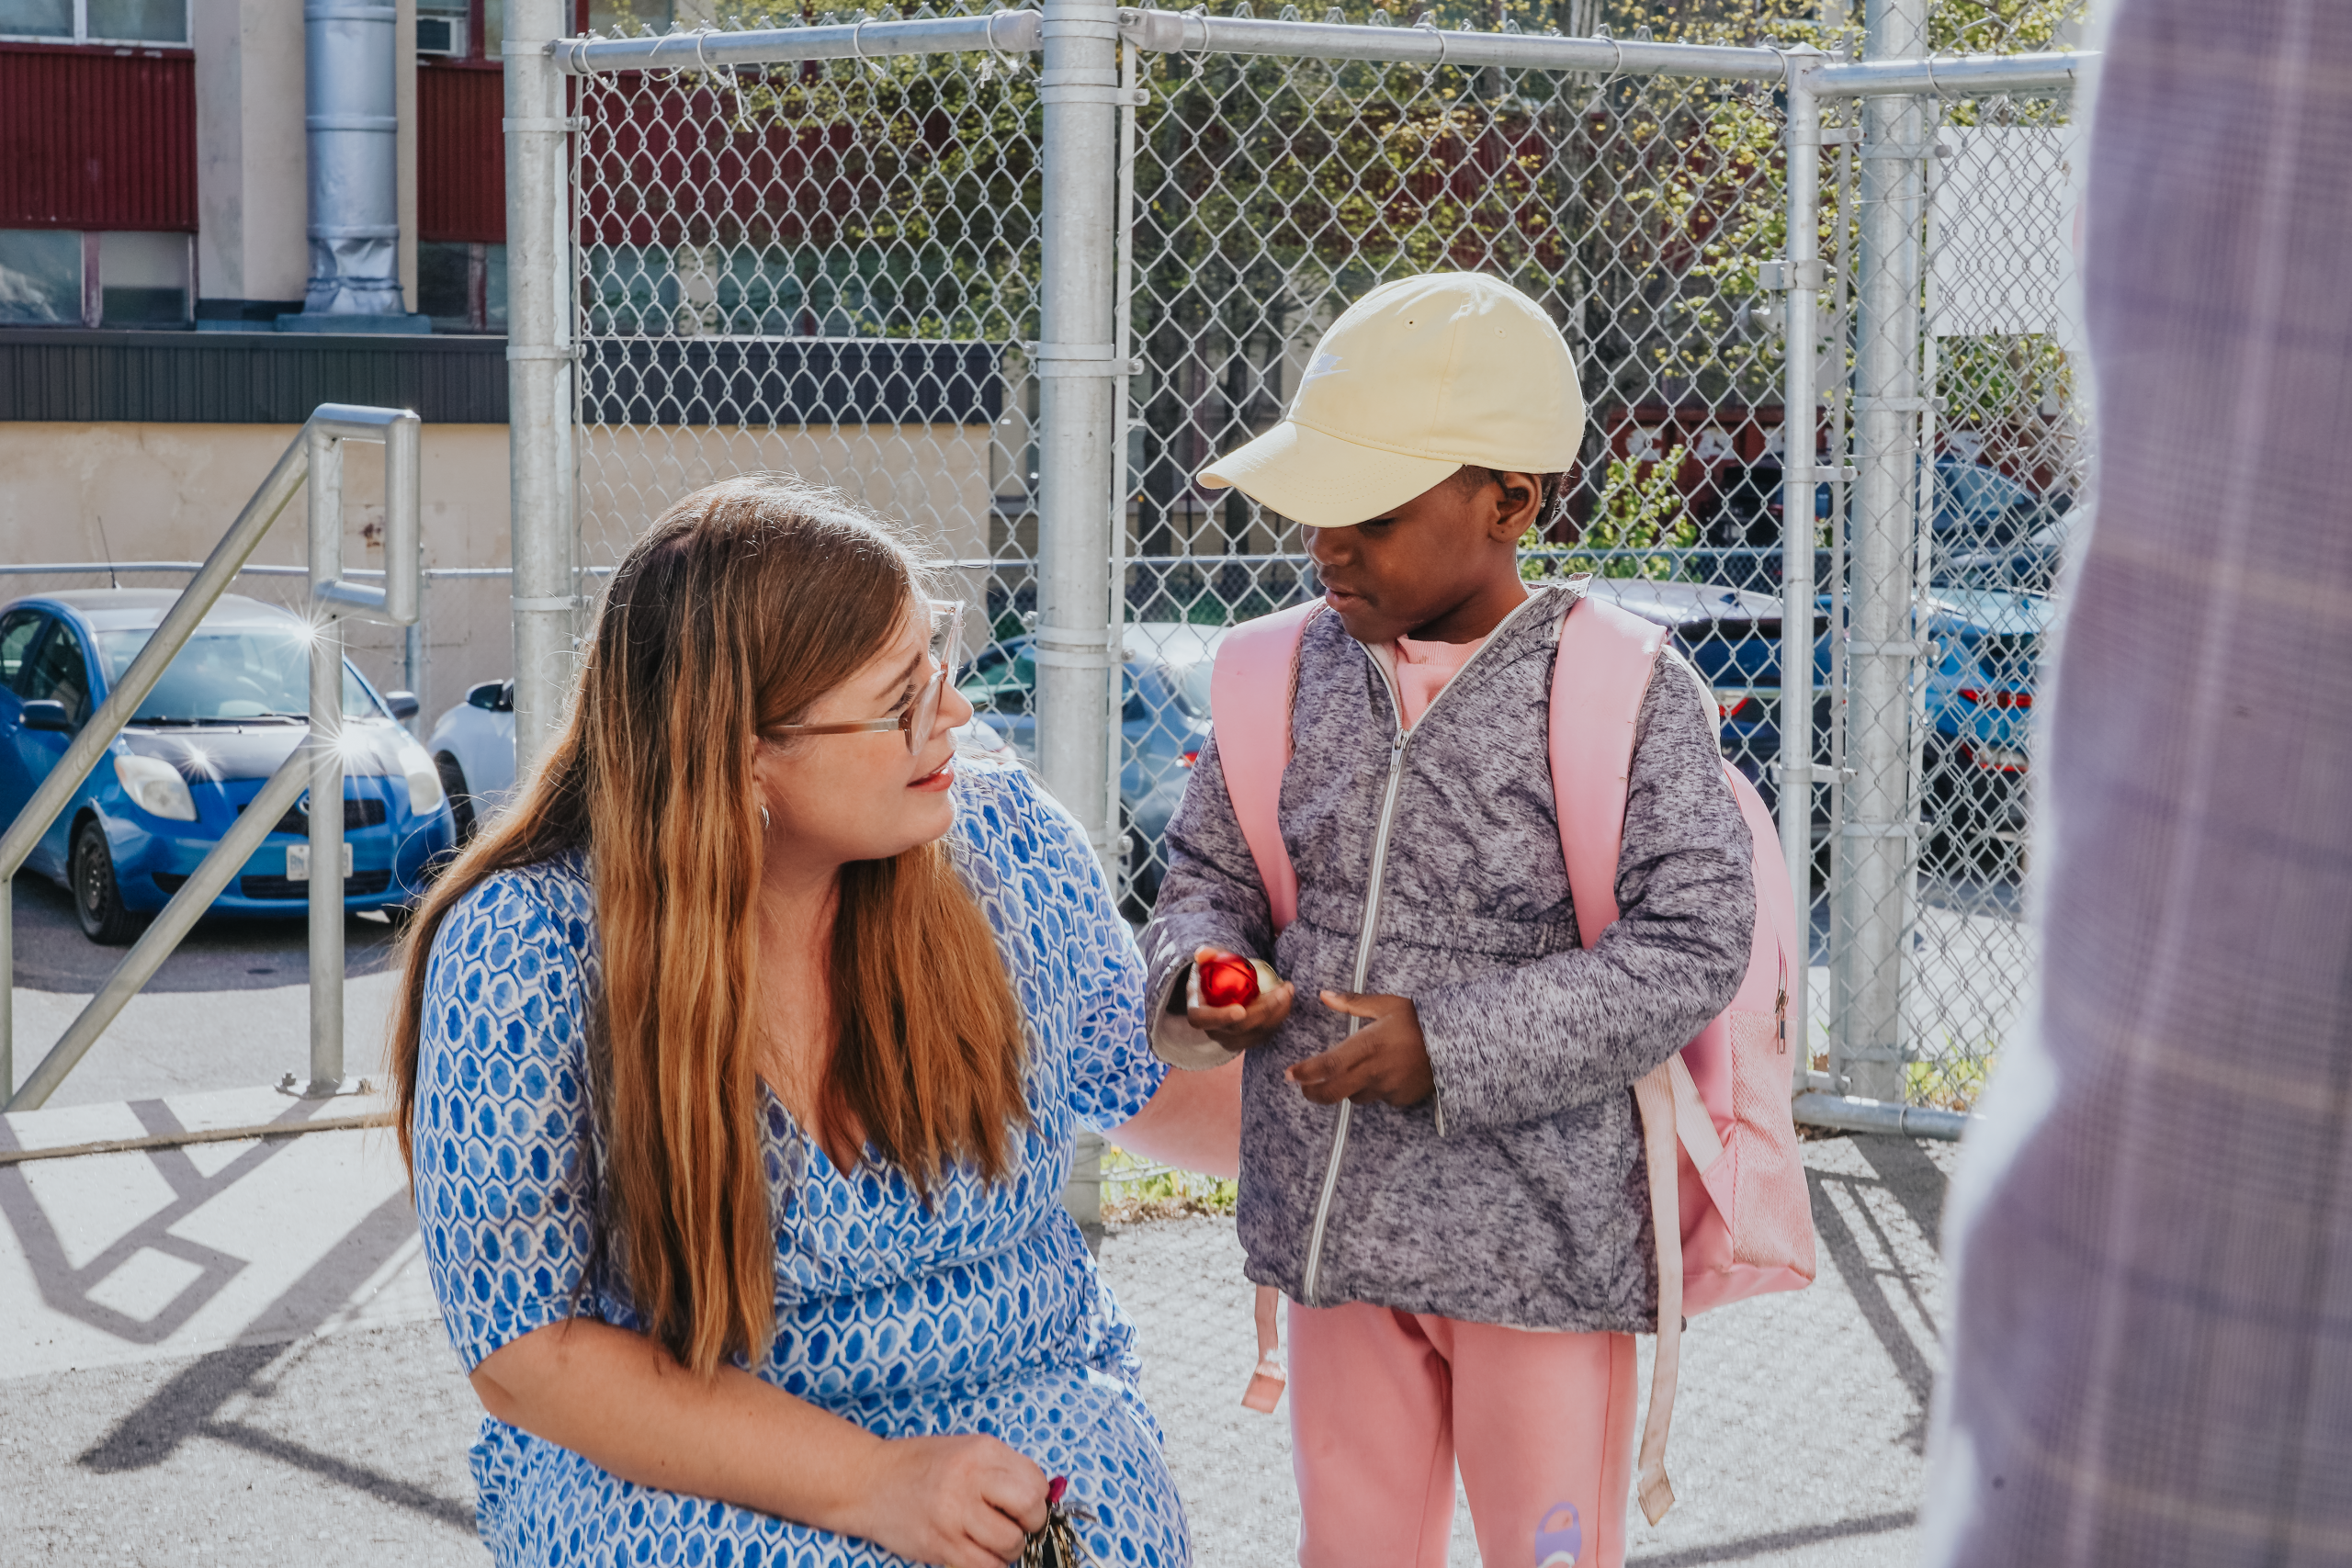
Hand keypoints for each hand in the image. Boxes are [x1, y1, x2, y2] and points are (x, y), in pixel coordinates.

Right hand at [838, 1433, 1048, 1567]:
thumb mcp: (965, 1450)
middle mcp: (970, 1479)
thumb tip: (1044, 1496)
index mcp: (982, 1450)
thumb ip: (1003, 1469)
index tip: (1027, 1506)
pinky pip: (985, 1567)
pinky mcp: (941, 1545)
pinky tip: (978, 1553)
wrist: (868, 1481)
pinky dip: (990, 1565)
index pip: (1036, 1480)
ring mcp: (954, 1514)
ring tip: (993, 1540)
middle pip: (1030, 1508)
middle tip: (1017, 1525)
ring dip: (1010, 1549)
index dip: (1039, 1499)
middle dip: (1032, 1523)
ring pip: (1011, 1543)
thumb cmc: (919, 1465)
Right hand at [1182, 946, 1295, 1051]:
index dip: (1222, 1017)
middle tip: (1282, 989)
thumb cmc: (1211, 978)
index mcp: (1199, 1015)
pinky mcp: (1250, 1040)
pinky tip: (1286, 998)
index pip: (1206, 1020)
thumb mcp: (1206, 966)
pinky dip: (1280, 1015)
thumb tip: (1203, 953)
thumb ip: (1207, 957)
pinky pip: (1268, 1031)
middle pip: (1241, 1027)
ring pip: (1258, 1031)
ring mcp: (1233, 1040)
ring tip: (1287, 989)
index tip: (1240, 1010)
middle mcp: (1214, 1032)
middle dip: (1265, 1009)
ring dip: (1278, 1011)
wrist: (1219, 997)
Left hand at [1287, 991, 1434, 1107]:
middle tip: (1304, 1088)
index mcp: (1368, 1045)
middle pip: (1333, 1092)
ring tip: (1354, 1073)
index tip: (1290, 1074)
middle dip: (1313, 1093)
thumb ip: (1352, 1003)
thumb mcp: (1386, 1006)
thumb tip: (1324, 995)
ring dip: (1348, 1089)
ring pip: (1355, 1096)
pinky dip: (1375, 1090)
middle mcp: (1374, 1071)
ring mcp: (1387, 1088)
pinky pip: (1379, 1099)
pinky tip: (1385, 1075)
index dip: (1306, 1072)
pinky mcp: (1400, 1100)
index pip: (1329, 1064)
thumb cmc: (1419, 1021)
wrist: (1456, 1044)